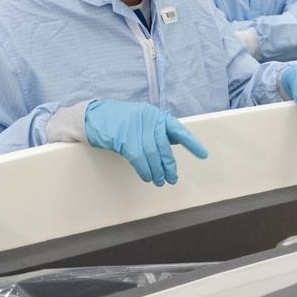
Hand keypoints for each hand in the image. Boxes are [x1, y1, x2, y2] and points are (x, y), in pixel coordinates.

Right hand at [84, 100, 207, 185]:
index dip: (191, 143)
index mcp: (155, 115)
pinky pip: (139, 158)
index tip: (203, 154)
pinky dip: (145, 170)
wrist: (93, 118)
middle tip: (171, 179)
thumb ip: (156, 132)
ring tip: (159, 181)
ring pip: (152, 155)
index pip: (178, 130)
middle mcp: (149, 119)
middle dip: (169, 165)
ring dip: (157, 171)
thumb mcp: (141, 121)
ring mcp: (136, 127)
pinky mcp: (124, 138)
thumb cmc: (118, 121)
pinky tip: (147, 177)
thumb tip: (171, 147)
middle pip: (164, 147)